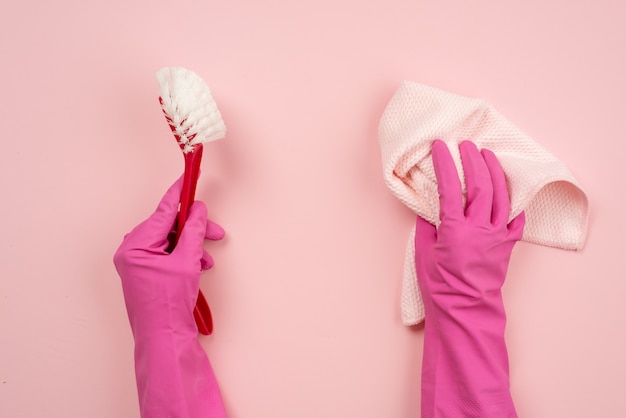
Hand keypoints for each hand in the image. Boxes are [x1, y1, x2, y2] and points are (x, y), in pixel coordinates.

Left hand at [114, 177, 224, 337]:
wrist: (163, 338)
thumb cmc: (168, 305)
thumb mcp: (186, 263)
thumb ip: (194, 232)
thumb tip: (198, 211)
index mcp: (136, 245)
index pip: (164, 211)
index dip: (180, 193)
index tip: (189, 176)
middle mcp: (132, 251)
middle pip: (169, 226)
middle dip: (194, 229)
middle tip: (215, 231)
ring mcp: (138, 262)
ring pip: (171, 240)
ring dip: (192, 246)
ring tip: (205, 260)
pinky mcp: (145, 271)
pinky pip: (168, 253)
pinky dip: (185, 256)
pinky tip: (198, 266)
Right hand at [414, 140, 523, 417]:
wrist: (465, 310)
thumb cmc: (439, 286)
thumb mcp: (424, 253)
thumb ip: (428, 225)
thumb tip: (430, 204)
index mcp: (455, 230)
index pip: (450, 187)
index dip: (445, 163)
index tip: (440, 146)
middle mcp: (479, 229)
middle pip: (480, 184)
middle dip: (473, 160)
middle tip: (466, 145)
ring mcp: (498, 235)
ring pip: (501, 195)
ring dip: (494, 171)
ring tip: (487, 154)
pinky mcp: (508, 244)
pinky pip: (516, 216)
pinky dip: (513, 199)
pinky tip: (507, 187)